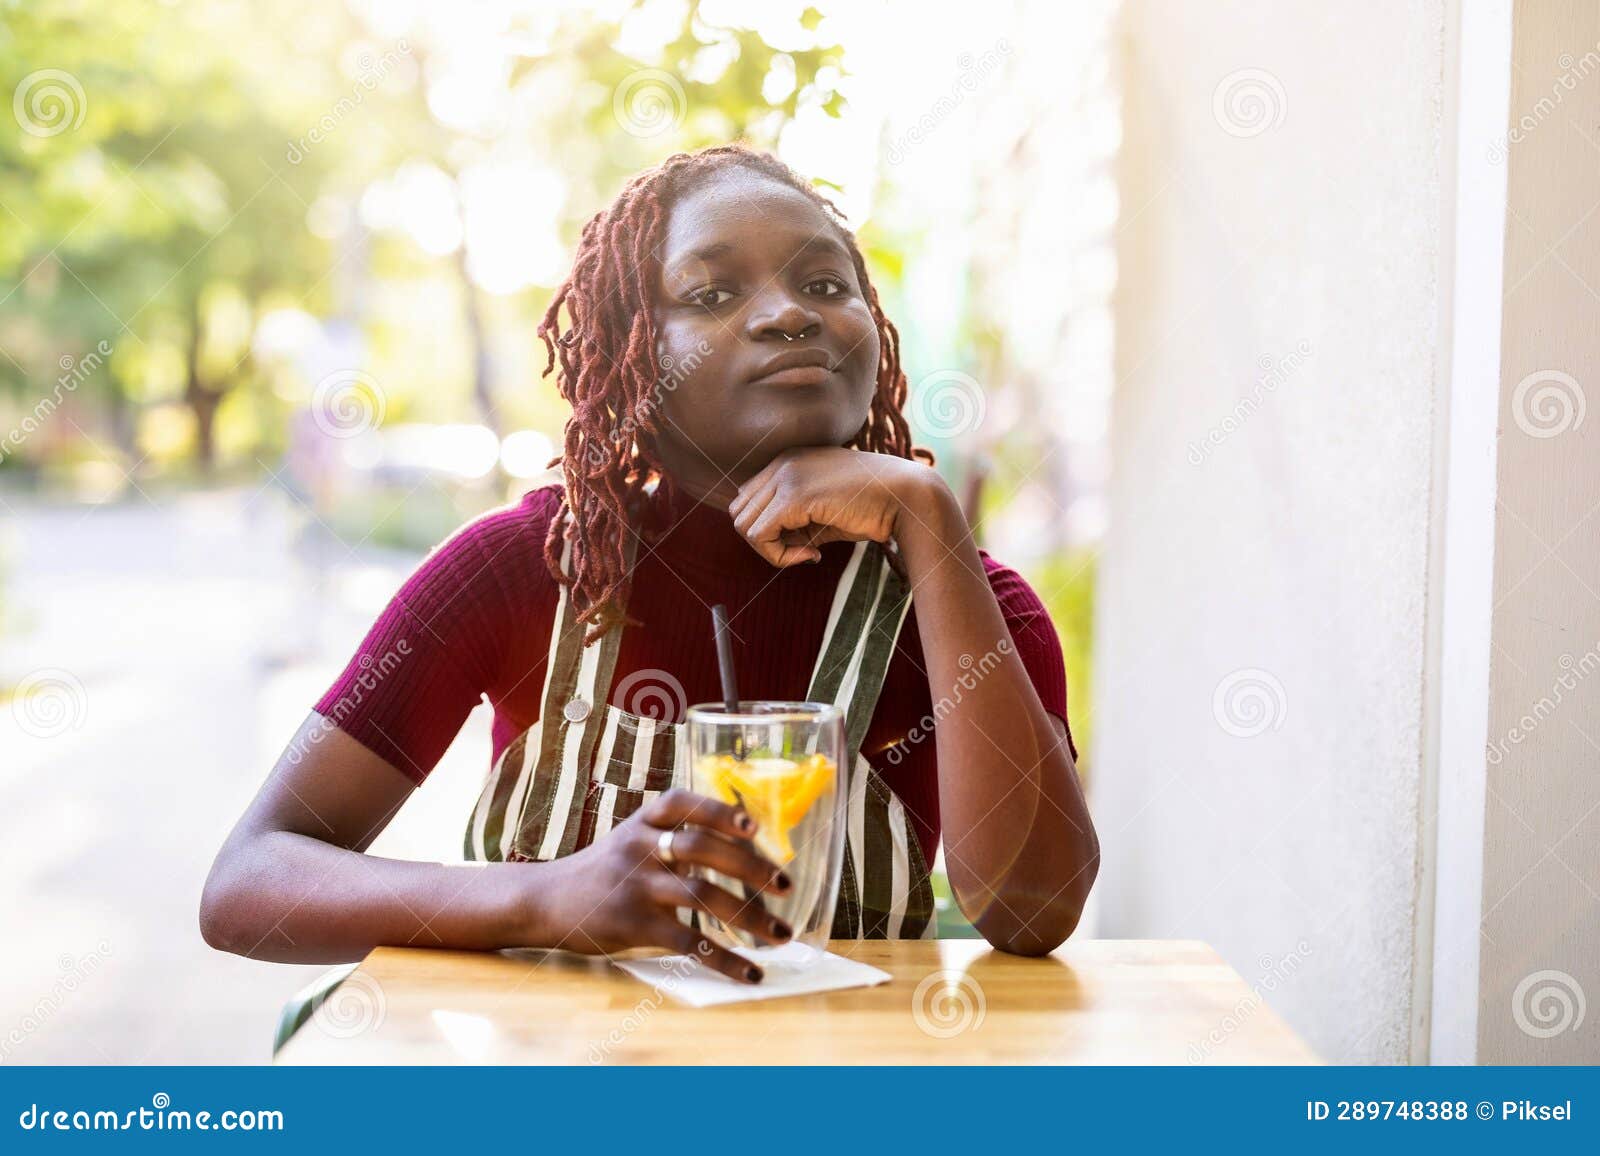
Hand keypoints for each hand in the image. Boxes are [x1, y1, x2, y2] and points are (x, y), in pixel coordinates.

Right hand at [533, 789, 793, 982]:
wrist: (545, 900)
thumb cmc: (604, 869)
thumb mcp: (632, 838)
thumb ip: (675, 837)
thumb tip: (746, 849)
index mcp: (643, 820)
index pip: (684, 804)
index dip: (720, 811)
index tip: (754, 827)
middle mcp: (639, 847)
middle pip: (702, 849)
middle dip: (751, 868)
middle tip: (786, 886)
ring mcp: (635, 886)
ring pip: (702, 896)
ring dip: (749, 916)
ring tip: (781, 933)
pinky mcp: (633, 925)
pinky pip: (688, 942)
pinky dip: (724, 959)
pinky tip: (749, 972)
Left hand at [728, 447, 941, 566]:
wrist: (906, 497)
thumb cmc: (871, 507)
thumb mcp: (824, 512)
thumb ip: (794, 521)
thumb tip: (768, 543)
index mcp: (788, 461)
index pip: (749, 500)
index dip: (768, 529)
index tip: (803, 542)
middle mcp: (782, 463)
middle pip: (740, 512)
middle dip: (764, 541)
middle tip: (802, 551)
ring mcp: (786, 476)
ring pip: (743, 525)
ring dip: (771, 550)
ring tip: (808, 552)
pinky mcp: (794, 496)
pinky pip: (759, 536)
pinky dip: (779, 556)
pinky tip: (813, 555)